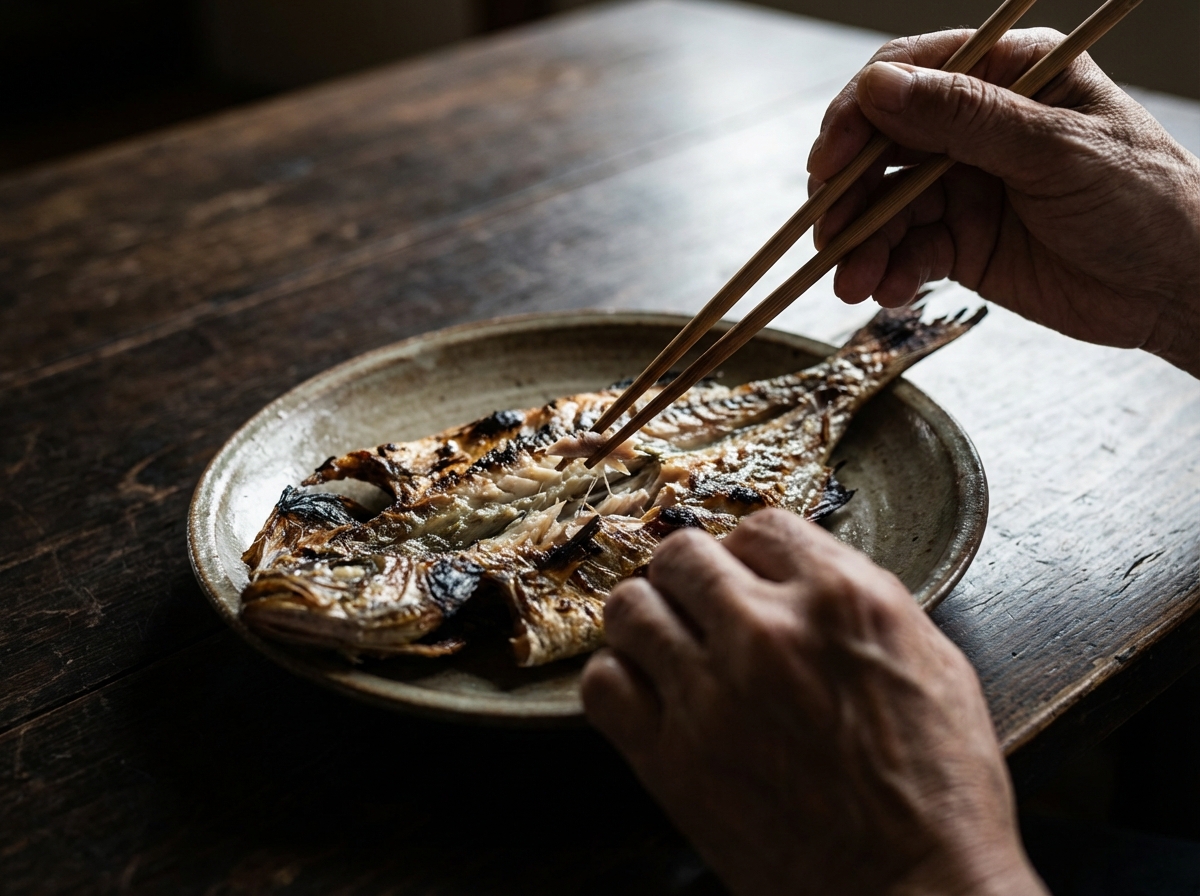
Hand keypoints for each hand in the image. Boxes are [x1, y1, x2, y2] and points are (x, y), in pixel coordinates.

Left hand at [582, 510, 1046, 895]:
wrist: (914, 892)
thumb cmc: (939, 790)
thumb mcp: (933, 663)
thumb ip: (860, 602)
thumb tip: (803, 572)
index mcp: (842, 601)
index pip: (760, 526)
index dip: (750, 549)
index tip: (748, 572)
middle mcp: (768, 633)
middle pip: (682, 554)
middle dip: (689, 574)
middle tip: (700, 602)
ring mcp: (710, 695)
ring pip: (629, 608)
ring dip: (647, 617)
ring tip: (668, 642)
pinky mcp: (671, 759)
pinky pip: (601, 683)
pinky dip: (617, 678)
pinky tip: (646, 692)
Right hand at [807, 29, 1199, 376]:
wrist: (1177, 290)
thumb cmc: (1145, 201)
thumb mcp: (1055, 151)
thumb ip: (965, 119)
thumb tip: (879, 87)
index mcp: (1008, 75)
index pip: (911, 76)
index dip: (859, 115)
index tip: (830, 161)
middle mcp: (978, 126)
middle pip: (883, 145)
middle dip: (849, 192)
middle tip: (828, 232)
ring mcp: (965, 184)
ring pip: (886, 206)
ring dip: (861, 243)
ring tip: (852, 282)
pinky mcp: (962, 241)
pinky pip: (906, 251)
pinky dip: (888, 271)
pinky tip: (887, 290)